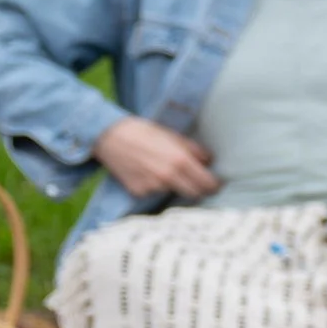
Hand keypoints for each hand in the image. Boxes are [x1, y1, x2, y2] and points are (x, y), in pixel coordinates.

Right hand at [93, 116, 218, 198]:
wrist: (110, 136)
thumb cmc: (144, 132)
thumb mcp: (174, 136)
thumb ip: (195, 150)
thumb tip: (210, 161)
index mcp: (180, 161)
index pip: (207, 184)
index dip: (214, 185)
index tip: (216, 184)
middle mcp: (167, 177)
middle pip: (195, 195)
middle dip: (199, 190)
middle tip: (199, 183)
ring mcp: (151, 187)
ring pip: (173, 193)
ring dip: (175, 186)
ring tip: (164, 171)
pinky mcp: (138, 192)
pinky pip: (154, 193)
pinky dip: (155, 187)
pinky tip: (148, 173)